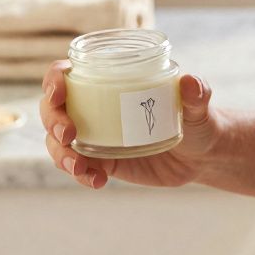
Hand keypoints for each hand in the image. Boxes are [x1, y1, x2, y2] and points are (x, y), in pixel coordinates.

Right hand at [39, 60, 221, 188]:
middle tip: (70, 134)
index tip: (58, 92)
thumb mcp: (197, 106)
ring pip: (57, 142)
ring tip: (80, 167)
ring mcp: (95, 135)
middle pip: (52, 108)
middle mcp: (94, 106)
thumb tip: (191, 82)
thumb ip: (197, 93)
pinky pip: (78, 168)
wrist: (201, 155)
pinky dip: (81, 176)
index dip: (53, 79)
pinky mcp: (102, 161)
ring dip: (60, 154)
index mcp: (108, 81)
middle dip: (52, 120)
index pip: (66, 73)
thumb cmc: (197, 119)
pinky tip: (98, 181)